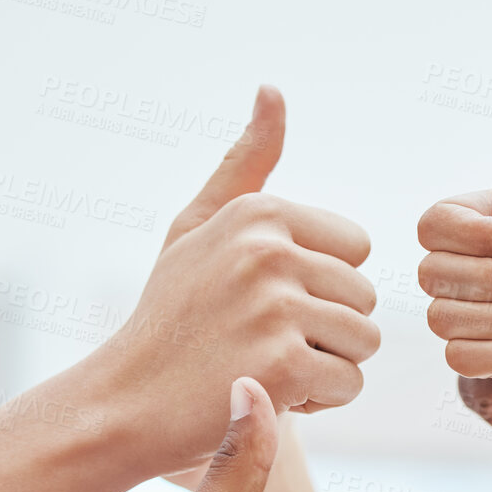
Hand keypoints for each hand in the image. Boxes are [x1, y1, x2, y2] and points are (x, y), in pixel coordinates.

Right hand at [88, 86, 380, 474]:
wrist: (127, 401)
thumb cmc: (171, 313)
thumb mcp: (197, 226)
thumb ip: (246, 163)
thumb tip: (273, 89)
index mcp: (260, 211)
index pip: (356, 248)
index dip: (323, 284)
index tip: (269, 302)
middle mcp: (270, 250)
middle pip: (365, 297)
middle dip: (328, 330)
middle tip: (263, 343)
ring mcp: (277, 306)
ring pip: (364, 341)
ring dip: (328, 367)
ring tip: (267, 366)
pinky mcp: (285, 363)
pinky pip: (350, 383)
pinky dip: (319, 401)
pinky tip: (268, 394)